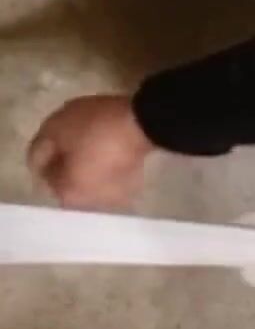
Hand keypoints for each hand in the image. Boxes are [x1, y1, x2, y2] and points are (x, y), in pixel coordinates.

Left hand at [27, 95, 152, 208]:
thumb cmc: (94, 127)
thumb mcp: (56, 128)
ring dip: (89, 166)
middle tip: (75, 139)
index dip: (50, 153)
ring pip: (91, 181)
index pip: (47, 176)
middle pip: (70, 182)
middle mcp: (90, 205)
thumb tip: (36, 162)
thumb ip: (39, 147)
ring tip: (94, 141)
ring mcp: (115, 198)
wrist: (143, 122)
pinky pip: (111, 176)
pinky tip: (111, 147)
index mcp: (67, 195)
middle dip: (69, 163)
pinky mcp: (133, 186)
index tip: (59, 136)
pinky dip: (108, 166)